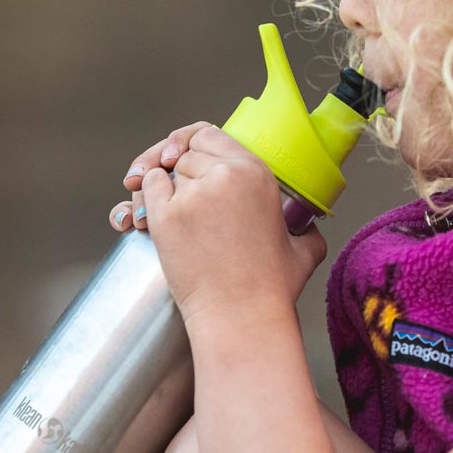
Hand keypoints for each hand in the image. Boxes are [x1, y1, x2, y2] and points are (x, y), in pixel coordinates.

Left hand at [117, 122, 327, 326]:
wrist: (240, 316)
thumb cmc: (270, 290)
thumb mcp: (302, 250)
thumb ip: (305, 229)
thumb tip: (307, 226)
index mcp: (257, 173)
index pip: (212, 135)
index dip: (198, 146)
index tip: (192, 159)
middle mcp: (225, 175)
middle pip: (187, 153)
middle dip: (182, 170)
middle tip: (183, 195)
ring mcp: (193, 194)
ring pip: (167, 170)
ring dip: (165, 185)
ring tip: (173, 213)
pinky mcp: (166, 215)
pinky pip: (147, 187)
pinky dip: (145, 195)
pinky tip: (153, 213)